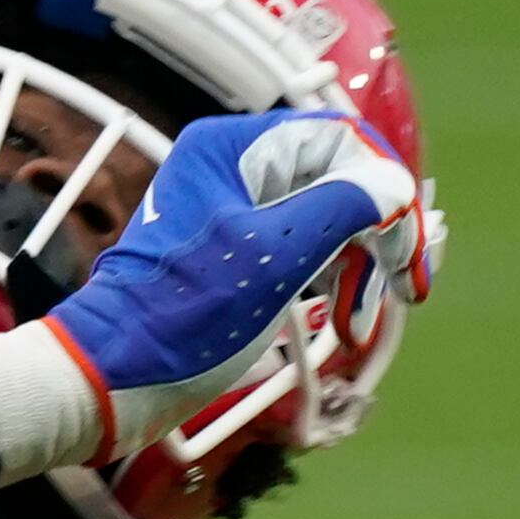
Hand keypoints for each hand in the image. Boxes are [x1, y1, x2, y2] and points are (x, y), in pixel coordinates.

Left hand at [34, 108, 428, 454]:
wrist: (110, 376)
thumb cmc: (179, 317)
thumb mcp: (273, 256)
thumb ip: (343, 208)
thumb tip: (394, 186)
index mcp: (230, 149)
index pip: (341, 141)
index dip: (387, 190)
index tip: (409, 248)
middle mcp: (231, 169)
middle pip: (338, 181)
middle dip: (374, 236)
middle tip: (402, 287)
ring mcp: (234, 213)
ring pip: (326, 220)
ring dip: (357, 266)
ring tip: (362, 319)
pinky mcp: (236, 256)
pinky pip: (302, 252)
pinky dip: (330, 281)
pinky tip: (346, 317)